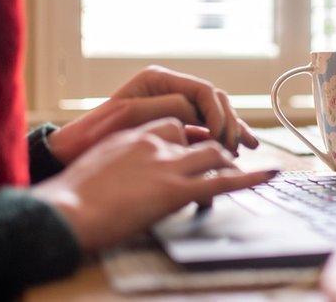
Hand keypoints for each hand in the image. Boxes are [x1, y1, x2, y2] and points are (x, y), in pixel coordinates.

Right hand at [32, 118, 276, 250]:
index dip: (192, 136)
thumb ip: (122, 161)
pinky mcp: (175, 190)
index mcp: (135, 133)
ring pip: (214, 153)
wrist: (65, 211)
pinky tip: (270, 174)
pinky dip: (251, 178)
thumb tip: (132, 175)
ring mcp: (167, 164)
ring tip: (241, 169)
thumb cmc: (72, 197)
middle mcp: (155, 142)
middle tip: (229, 156)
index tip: (200, 145)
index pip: (176, 123)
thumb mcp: (101, 166)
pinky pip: (223, 181)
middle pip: (199, 134)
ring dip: (230, 160)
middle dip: (219, 143)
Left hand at [48, 65, 258, 163]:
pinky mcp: (174, 126)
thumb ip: (168, 108)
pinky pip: (205, 129)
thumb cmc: (95, 134)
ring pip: (214, 114)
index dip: (216, 113)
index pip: (202, 91)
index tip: (219, 137)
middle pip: (214, 101)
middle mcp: (169, 89)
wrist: (74, 154)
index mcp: (158, 79)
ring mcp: (173, 107)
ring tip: (246, 147)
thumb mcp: (130, 115)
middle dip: (229, 122)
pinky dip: (221, 138)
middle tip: (234, 148)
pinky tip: (236, 149)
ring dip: (232, 130)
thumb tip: (198, 114)